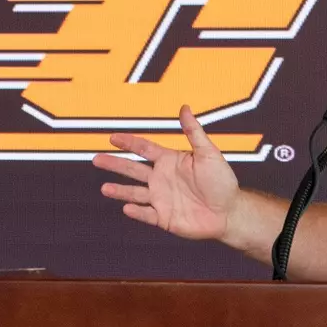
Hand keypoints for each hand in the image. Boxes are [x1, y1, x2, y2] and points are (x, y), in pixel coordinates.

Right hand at [93, 105, 238, 239]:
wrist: (230, 212)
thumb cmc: (223, 181)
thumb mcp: (209, 153)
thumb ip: (194, 132)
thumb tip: (184, 107)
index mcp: (169, 161)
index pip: (144, 149)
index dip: (129, 143)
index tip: (112, 138)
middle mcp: (161, 179)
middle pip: (133, 169)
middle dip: (115, 164)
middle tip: (96, 159)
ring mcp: (161, 199)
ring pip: (134, 193)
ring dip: (119, 190)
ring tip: (104, 188)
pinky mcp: (164, 218)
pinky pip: (147, 214)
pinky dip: (137, 212)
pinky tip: (126, 208)